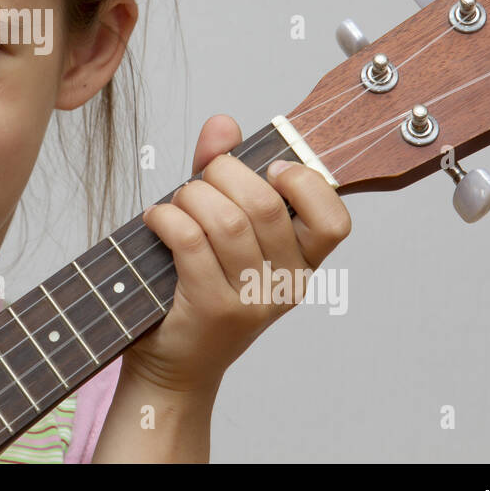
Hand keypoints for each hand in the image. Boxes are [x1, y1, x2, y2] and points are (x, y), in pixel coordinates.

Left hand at [121, 114, 352, 395]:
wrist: (173, 366)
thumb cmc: (196, 288)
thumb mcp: (218, 227)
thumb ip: (224, 173)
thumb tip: (223, 124)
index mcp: (301, 264)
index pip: (334, 220)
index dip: (305, 182)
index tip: (272, 170)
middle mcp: (285, 284)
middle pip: (264, 204)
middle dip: (221, 174)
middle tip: (198, 184)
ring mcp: (251, 301)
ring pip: (225, 218)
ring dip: (189, 197)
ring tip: (174, 206)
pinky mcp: (212, 309)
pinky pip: (190, 240)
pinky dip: (166, 218)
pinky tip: (155, 221)